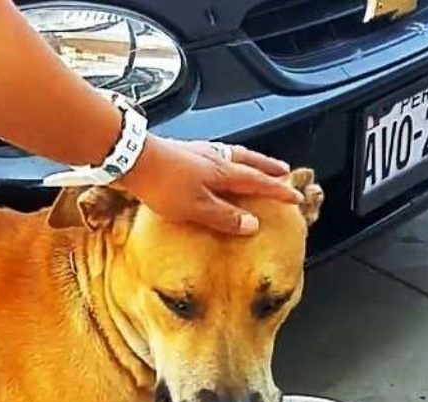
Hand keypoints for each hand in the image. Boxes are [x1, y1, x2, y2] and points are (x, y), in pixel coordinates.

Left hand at [117, 136, 303, 235]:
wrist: (133, 160)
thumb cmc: (163, 184)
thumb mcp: (196, 208)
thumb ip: (224, 217)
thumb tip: (252, 224)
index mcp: (223, 172)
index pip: (258, 181)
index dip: (277, 190)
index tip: (294, 196)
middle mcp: (215, 158)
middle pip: (249, 160)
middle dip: (268, 166)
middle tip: (283, 170)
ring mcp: (198, 151)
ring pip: (233, 154)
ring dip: (248, 159)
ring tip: (255, 164)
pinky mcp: (183, 151)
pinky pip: (215, 154)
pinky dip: (226, 158)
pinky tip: (216, 164)